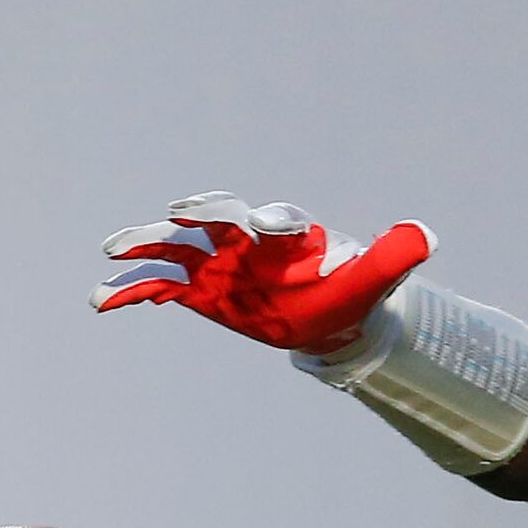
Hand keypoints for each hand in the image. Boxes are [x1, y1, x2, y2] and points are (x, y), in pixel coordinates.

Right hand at [92, 191, 433, 353]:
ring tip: (111, 255)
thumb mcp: (376, 276)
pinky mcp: (198, 290)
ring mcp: (216, 264)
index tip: (250, 225)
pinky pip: (159, 286)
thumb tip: (424, 235)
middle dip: (192, 217)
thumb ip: (396, 253)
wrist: (325, 313)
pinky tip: (104, 302)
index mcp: (284, 235)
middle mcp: (244, 241)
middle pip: (212, 221)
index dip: (258, 220)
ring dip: (144, 246)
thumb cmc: (349, 290)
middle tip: (172, 215)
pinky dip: (132, 291)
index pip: (268, 219)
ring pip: (175, 248)